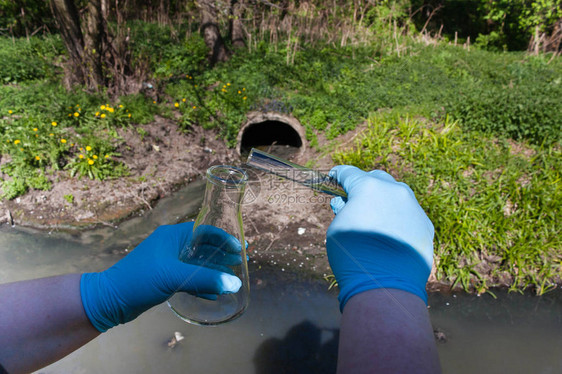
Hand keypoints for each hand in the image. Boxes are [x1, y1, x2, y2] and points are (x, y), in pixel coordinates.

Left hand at [80, 222, 242, 331]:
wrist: (109, 300)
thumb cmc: (139, 280)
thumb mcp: (174, 277)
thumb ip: (205, 280)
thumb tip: (234, 283)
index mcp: (173, 236)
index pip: (205, 231)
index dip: (224, 239)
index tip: (240, 249)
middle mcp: (172, 245)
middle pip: (203, 247)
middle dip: (222, 255)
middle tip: (241, 261)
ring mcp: (168, 262)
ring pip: (197, 263)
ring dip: (214, 270)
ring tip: (232, 276)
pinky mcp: (165, 278)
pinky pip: (189, 277)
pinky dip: (202, 283)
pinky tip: (214, 292)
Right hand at [327, 166, 433, 310]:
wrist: (386, 285)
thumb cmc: (354, 254)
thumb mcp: (337, 228)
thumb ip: (342, 209)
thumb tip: (345, 203)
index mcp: (369, 187)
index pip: (349, 173)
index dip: (338, 175)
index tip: (333, 177)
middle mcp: (394, 191)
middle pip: (376, 178)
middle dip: (364, 185)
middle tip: (353, 200)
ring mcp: (413, 207)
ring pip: (396, 195)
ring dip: (383, 201)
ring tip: (374, 218)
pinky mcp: (425, 225)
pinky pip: (408, 214)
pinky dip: (398, 218)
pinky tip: (390, 234)